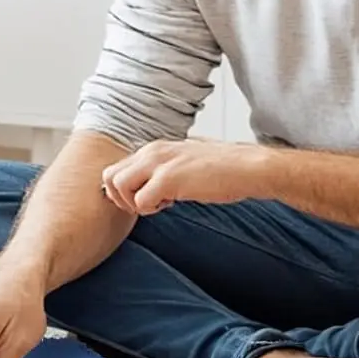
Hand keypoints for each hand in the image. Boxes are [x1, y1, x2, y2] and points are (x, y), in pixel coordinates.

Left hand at [100, 139, 259, 215]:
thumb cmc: (222, 169)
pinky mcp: (168, 178)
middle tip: (146, 206)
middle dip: (121, 198)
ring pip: (118, 187)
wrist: (249, 167)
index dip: (125, 190)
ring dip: (134, 203)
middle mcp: (152, 151)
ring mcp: (159, 163)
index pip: (118, 169)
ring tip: (159, 204)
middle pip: (109, 176)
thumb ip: (162, 170)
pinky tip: (172, 204)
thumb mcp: (185, 162)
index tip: (145, 198)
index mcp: (154, 148)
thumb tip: (146, 188)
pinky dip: (150, 210)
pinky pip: (140, 202)